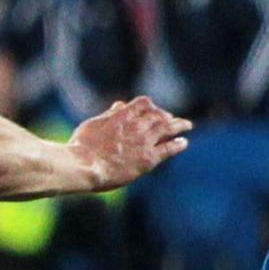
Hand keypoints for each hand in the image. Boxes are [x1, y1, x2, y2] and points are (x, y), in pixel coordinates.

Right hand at [69, 96, 191, 191]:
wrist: (83, 166)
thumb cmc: (81, 146)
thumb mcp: (93, 124)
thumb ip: (110, 115)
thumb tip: (119, 105)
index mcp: (122, 115)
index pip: (144, 103)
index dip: (150, 106)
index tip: (152, 110)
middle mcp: (137, 125)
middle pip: (159, 115)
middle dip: (166, 116)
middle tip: (172, 119)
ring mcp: (144, 142)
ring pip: (169, 128)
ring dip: (180, 125)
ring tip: (187, 125)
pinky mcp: (148, 159)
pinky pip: (169, 148)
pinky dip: (178, 144)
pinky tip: (183, 143)